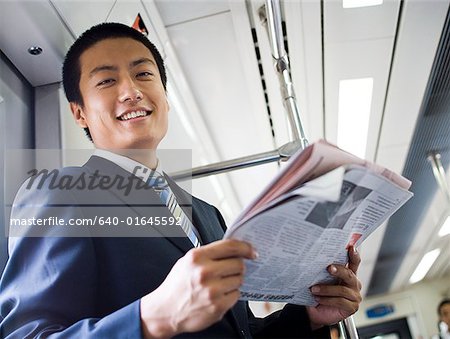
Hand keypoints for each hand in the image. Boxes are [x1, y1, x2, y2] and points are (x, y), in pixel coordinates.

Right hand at [140, 239, 256, 337]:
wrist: (165, 311)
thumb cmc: (177, 286)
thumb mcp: (187, 262)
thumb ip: (209, 254)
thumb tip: (234, 250)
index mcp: (197, 257)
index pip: (230, 246)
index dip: (245, 247)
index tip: (252, 251)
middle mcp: (205, 272)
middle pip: (238, 264)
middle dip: (237, 267)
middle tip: (229, 271)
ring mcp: (212, 290)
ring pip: (239, 280)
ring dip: (233, 282)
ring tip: (219, 285)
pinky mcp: (218, 306)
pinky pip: (236, 295)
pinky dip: (230, 295)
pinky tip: (218, 296)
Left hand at [306, 246, 361, 329]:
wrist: (316, 311)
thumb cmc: (320, 293)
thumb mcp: (322, 280)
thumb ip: (324, 271)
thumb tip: (316, 258)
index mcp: (349, 274)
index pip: (354, 262)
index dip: (354, 255)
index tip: (350, 247)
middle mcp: (354, 284)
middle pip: (349, 274)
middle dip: (339, 270)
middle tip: (328, 268)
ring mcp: (355, 296)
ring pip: (342, 290)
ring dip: (326, 289)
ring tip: (314, 289)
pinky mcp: (352, 307)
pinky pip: (340, 301)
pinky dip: (328, 300)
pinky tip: (318, 298)